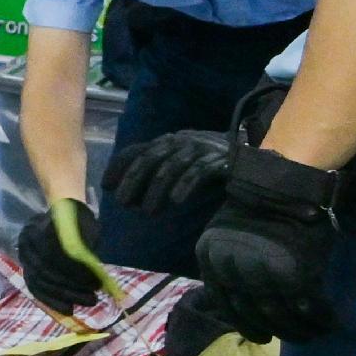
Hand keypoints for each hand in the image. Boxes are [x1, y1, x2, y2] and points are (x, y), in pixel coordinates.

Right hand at [15, 202, 110, 311]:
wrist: (61, 215)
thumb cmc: (79, 222)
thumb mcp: (88, 228)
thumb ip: (88, 249)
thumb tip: (95, 274)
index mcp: (43, 225)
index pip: (56, 253)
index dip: (76, 271)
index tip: (97, 283)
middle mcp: (28, 240)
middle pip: (45, 270)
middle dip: (70, 289)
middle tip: (92, 299)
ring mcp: (24, 254)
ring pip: (38, 281)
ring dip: (61, 297)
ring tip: (82, 305)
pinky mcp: (25, 267)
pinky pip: (34, 287)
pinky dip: (49, 300)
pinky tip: (64, 308)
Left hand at [103, 127, 234, 211]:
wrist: (249, 159)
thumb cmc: (206, 165)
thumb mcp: (177, 166)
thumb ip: (154, 174)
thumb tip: (126, 197)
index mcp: (167, 142)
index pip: (137, 150)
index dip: (120, 166)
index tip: (107, 186)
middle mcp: (181, 142)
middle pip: (151, 158)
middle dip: (134, 181)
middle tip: (124, 204)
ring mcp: (201, 148)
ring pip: (172, 166)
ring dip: (157, 191)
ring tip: (149, 213)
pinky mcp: (219, 160)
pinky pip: (198, 171)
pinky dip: (185, 185)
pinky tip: (176, 202)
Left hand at [195, 146, 342, 340]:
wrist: (286, 182)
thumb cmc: (262, 205)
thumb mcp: (230, 235)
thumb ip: (233, 265)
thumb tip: (248, 299)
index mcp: (211, 261)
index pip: (227, 305)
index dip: (246, 325)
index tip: (263, 336)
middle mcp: (233, 271)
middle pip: (256, 314)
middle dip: (277, 331)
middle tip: (295, 337)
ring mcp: (263, 274)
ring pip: (281, 315)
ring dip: (301, 330)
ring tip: (315, 334)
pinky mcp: (295, 274)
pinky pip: (307, 305)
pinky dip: (320, 318)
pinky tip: (330, 322)